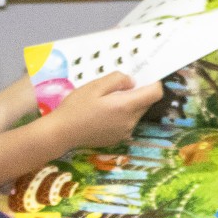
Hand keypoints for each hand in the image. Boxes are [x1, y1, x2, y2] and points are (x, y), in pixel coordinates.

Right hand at [40, 72, 163, 149]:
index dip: (153, 83)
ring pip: (136, 113)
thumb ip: (117, 80)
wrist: (61, 133)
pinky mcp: (118, 139)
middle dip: (138, 93)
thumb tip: (132, 82)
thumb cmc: (76, 107)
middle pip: (146, 103)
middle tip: (117, 88)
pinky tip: (103, 114)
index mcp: (126, 107)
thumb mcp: (95, 86)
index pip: (155, 94)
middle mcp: (130, 122)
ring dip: (129, 105)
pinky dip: (122, 116)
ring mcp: (125, 133)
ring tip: (106, 102)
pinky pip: (127, 123)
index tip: (143, 77)